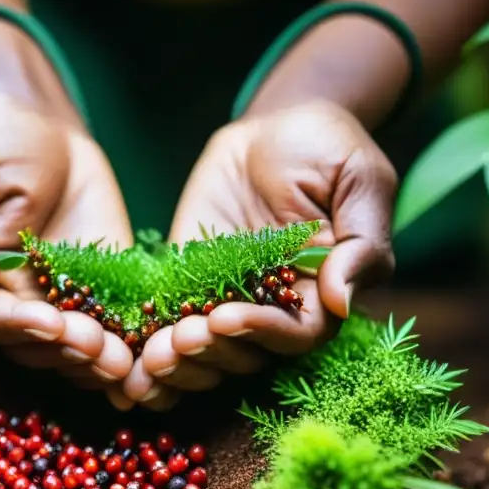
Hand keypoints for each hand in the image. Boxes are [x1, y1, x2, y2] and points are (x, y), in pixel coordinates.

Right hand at [0, 94, 133, 388]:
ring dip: (92, 363)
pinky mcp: (90, 303)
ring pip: (64, 353)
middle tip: (96, 344)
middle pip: (25, 346)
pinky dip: (122, 356)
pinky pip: (104, 338)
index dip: (15, 326)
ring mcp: (46, 309)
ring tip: (124, 361)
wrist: (47, 130)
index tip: (51, 322)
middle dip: (62, 349)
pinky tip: (143, 364)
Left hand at [117, 100, 396, 409]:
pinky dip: (148, 347)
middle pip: (245, 355)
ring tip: (151, 355)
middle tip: (178, 341)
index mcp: (320, 295)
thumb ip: (360, 242)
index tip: (224, 318)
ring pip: (205, 354)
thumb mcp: (358, 181)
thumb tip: (342, 300)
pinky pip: (168, 325)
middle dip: (210, 353)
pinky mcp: (186, 286)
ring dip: (178, 363)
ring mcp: (226, 300)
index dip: (260, 332)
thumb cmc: (328, 147)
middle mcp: (273, 308)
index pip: (295, 334)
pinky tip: (127, 359)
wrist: (275, 125)